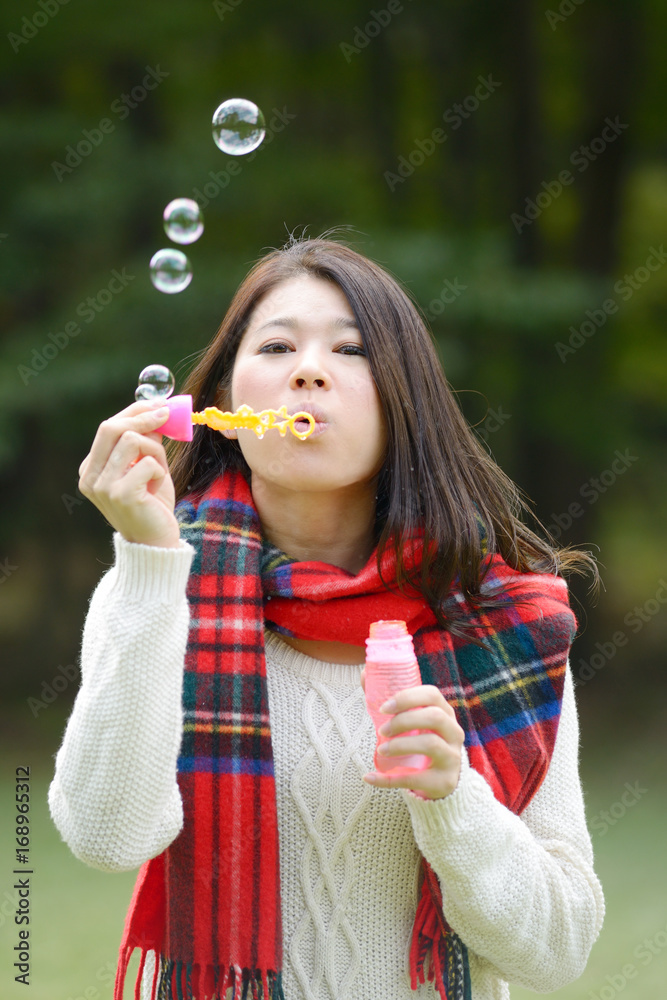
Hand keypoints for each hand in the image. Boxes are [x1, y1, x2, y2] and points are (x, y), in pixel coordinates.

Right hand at [78, 400, 180, 547]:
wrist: (156, 542)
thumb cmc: (152, 504)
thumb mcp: (149, 466)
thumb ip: (147, 441)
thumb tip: (158, 410)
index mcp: (91, 468)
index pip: (108, 426)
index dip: (134, 412)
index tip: (158, 404)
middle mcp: (90, 477)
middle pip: (111, 427)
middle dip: (143, 418)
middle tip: (167, 416)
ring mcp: (102, 487)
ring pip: (132, 441)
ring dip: (155, 452)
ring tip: (160, 473)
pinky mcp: (120, 495)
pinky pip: (147, 463)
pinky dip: (159, 472)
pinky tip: (156, 490)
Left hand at [361, 672, 464, 799]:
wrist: (439, 781)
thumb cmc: (420, 741)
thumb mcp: (412, 721)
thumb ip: (391, 700)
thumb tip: (365, 673)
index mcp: (445, 713)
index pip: (432, 695)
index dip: (407, 697)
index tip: (384, 707)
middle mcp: (454, 733)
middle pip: (434, 717)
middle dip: (403, 720)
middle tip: (381, 730)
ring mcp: (452, 758)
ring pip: (430, 744)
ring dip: (400, 746)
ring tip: (380, 750)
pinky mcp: (443, 782)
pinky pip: (415, 779)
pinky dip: (388, 779)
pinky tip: (369, 776)